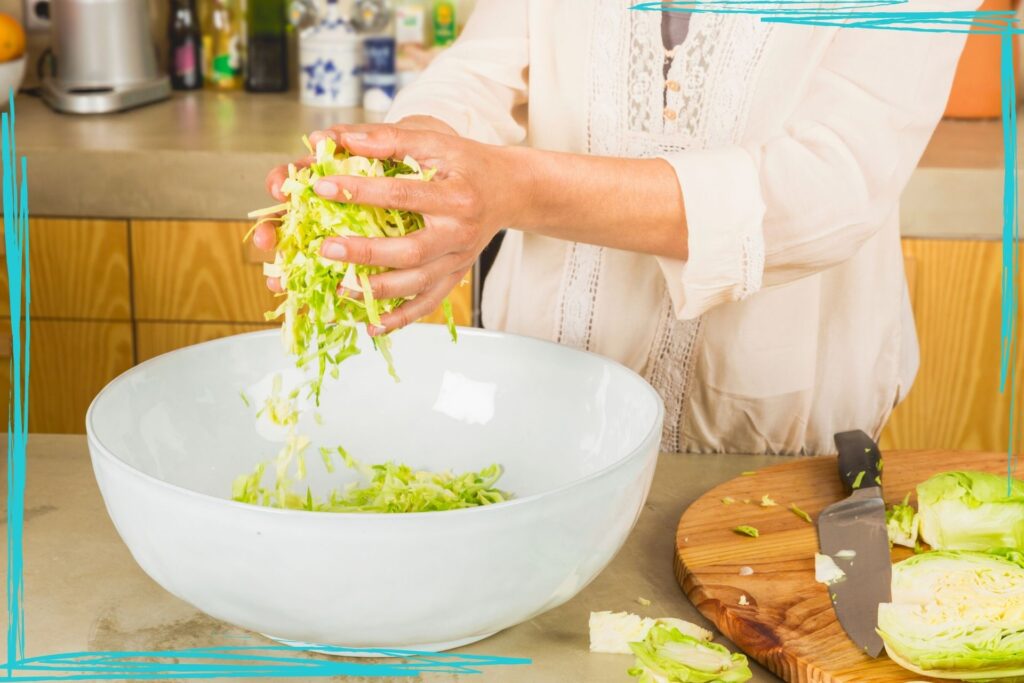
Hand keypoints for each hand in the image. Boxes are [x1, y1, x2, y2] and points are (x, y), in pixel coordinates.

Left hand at [257, 119, 526, 334]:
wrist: (509, 191)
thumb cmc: (466, 163)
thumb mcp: (434, 141)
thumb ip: (387, 139)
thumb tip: (336, 139)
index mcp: (456, 196)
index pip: (403, 194)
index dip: (361, 191)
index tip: (322, 188)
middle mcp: (460, 234)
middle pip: (411, 251)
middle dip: (366, 253)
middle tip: (325, 248)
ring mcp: (459, 260)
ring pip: (418, 284)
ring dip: (378, 291)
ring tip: (340, 288)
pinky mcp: (455, 277)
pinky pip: (428, 304)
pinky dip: (400, 318)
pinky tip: (372, 324)